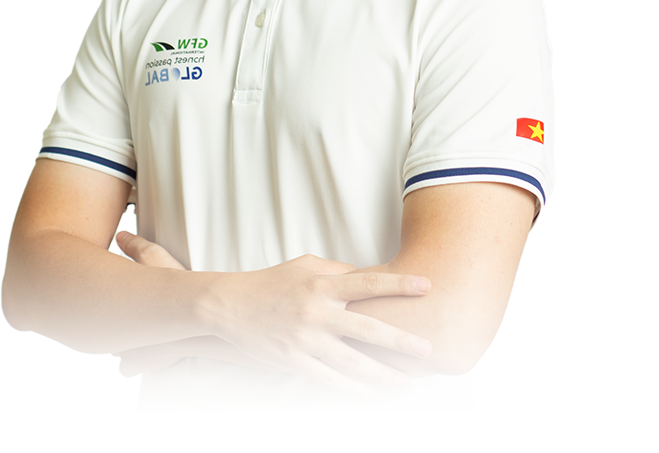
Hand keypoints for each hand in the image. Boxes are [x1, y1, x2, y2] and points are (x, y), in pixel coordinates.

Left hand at [112, 231, 189, 375]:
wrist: (199, 323)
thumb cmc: (178, 294)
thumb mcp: (154, 258)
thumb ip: (136, 246)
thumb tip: (121, 237)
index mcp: (117, 309)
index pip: (102, 308)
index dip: (112, 303)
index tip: (119, 300)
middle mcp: (118, 331)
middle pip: (110, 329)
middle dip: (119, 323)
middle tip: (133, 313)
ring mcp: (129, 352)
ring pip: (120, 348)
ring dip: (129, 340)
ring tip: (144, 328)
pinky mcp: (144, 365)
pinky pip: (132, 367)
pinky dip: (141, 360)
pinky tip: (149, 349)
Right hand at [205, 254, 432, 400]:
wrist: (232, 304)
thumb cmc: (273, 281)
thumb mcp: (305, 265)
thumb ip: (337, 271)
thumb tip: (367, 275)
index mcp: (322, 284)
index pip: (368, 282)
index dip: (398, 285)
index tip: (426, 286)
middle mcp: (317, 311)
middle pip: (366, 326)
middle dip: (399, 338)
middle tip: (426, 347)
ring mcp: (306, 338)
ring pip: (350, 359)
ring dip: (379, 371)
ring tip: (403, 379)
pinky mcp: (294, 359)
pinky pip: (326, 376)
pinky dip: (349, 387)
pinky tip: (368, 393)